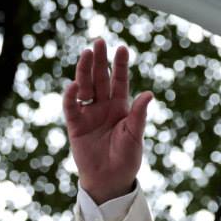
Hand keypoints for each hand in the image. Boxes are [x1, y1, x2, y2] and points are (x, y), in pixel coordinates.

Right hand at [63, 39, 151, 203]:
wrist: (111, 179)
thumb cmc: (127, 156)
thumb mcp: (135, 134)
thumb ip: (139, 114)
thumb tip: (148, 94)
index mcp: (121, 107)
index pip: (119, 81)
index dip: (119, 65)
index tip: (122, 48)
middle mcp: (104, 107)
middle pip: (100, 79)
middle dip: (100, 60)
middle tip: (99, 41)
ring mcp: (89, 114)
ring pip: (85, 87)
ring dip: (85, 71)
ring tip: (86, 53)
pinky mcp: (76, 126)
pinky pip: (72, 108)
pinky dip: (71, 96)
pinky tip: (74, 84)